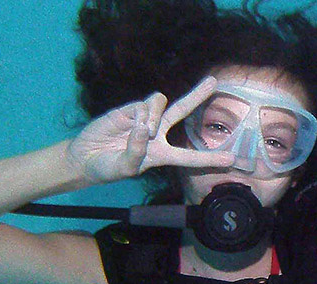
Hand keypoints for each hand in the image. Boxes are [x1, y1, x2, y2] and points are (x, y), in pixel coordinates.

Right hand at [66, 77, 233, 183]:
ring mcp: (145, 120)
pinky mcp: (130, 109)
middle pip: (182, 111)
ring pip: (161, 105)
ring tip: (141, 131)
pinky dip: (141, 115)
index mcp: (161, 155)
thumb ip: (136, 152)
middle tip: (213, 82)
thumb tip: (144, 128)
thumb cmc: (108, 168)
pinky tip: (130, 124)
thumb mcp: (125, 168)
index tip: (231, 160)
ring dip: (154, 117)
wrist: (85, 157)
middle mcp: (158, 135)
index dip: (209, 158)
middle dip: (197, 95)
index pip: (190, 157)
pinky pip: (144, 105)